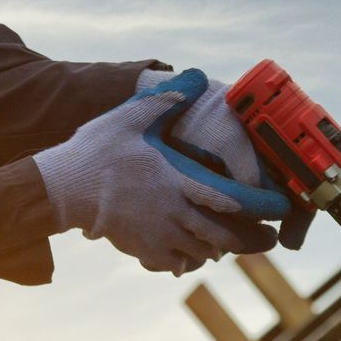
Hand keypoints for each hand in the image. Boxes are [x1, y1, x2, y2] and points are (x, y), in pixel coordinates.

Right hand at [34, 70, 290, 273]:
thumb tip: (197, 77)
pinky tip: (194, 250)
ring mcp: (159, 236)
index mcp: (177, 181)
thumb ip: (167, 98)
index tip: (279, 209)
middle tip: (270, 237)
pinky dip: (192, 258)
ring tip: (234, 240)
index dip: (262, 207)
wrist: (61, 189)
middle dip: (254, 240)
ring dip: (223, 247)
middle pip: (226, 237)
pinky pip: (178, 263)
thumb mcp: (132, 116)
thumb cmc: (97, 151)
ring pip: (205, 252)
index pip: (232, 201)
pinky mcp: (144, 250)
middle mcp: (173, 214)